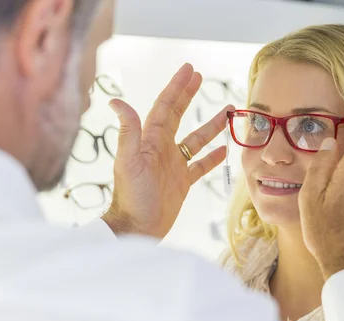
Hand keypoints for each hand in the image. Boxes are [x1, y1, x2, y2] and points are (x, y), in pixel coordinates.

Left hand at [102, 64, 231, 237]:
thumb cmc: (132, 197)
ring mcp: (173, 165)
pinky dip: (211, 157)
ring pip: (195, 139)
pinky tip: (224, 150)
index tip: (189, 70)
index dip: (177, 87)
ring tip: (227, 111)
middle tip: (200, 77)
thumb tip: (116, 100)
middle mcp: (162, 149)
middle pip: (178, 115)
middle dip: (188, 95)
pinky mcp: (182, 183)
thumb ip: (128, 131)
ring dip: (210, 125)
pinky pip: (200, 166)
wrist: (138, 228)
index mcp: (150, 140)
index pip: (165, 107)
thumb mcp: (129, 162)